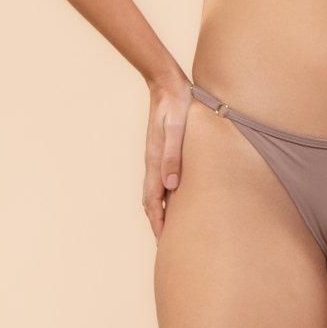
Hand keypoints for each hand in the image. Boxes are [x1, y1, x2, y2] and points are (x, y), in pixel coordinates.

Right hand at [143, 77, 193, 239]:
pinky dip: (163, 196)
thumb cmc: (175, 105)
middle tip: (164, 243)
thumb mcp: (175, 130)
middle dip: (156, 223)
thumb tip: (171, 186)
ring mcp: (156, 157)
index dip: (158, 223)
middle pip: (150, 201)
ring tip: (168, 227)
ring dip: (158, 211)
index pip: (153, 201)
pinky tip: (174, 197)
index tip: (163, 242)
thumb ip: (173, 156)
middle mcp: (152, 163)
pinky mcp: (161, 150)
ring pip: (154, 192)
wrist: (166, 84)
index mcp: (155, 162)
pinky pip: (160, 180)